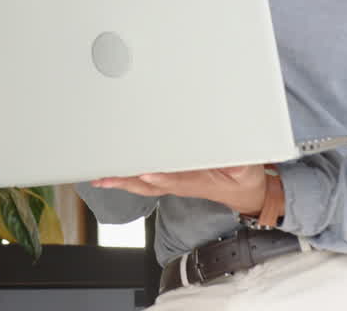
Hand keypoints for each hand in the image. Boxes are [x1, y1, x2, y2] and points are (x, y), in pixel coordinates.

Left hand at [92, 165, 275, 216]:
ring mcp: (174, 182)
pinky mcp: (171, 179)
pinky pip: (144, 180)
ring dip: (121, 179)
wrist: (245, 191)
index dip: (160, 176)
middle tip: (106, 174)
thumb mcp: (246, 168)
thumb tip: (226, 154)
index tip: (146, 173)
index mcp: (198, 180)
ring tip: (100, 175)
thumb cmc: (242, 177)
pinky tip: (112, 174)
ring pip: (142, 183)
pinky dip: (127, 176)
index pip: (175, 178)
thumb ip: (236, 161)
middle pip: (149, 182)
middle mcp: (180, 183)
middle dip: (127, 178)